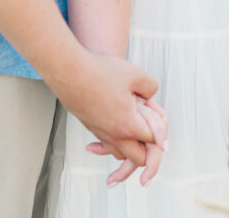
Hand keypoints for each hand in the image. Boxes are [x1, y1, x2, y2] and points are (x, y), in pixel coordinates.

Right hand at [55, 52, 167, 182]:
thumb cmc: (100, 73)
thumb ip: (150, 87)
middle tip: (150, 126)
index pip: (152, 139)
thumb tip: (150, 95)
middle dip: (148, 146)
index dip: (159, 125)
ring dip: (131, 145)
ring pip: (120, 153)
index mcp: (128, 125)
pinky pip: (107, 143)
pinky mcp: (91, 127)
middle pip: (138, 157)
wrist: (69, 72)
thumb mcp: (135, 74)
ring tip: (135, 123)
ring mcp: (100, 133)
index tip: (155, 110)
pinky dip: (115, 139)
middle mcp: (114, 135)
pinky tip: (116, 121)